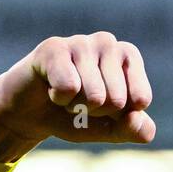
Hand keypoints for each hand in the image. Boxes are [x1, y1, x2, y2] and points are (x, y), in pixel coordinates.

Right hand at [0, 32, 155, 161]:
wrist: (32, 114)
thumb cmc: (77, 115)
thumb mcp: (110, 129)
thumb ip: (134, 130)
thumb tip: (139, 120)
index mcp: (128, 57)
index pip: (140, 99)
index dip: (120, 115)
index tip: (105, 107)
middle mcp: (108, 42)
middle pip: (117, 100)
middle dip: (97, 112)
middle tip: (80, 101)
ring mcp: (81, 41)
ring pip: (95, 96)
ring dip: (77, 107)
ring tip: (66, 95)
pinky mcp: (53, 48)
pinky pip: (69, 87)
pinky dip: (59, 99)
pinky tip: (50, 88)